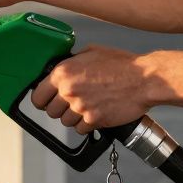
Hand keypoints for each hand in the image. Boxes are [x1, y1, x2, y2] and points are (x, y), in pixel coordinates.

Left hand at [30, 45, 153, 133]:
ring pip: (65, 122)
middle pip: (50, 112)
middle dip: (59, 109)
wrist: (144, 80)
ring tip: (87, 107)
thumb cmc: (122, 65)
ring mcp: (81, 107)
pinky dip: (86, 125)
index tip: (46, 101)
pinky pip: (80, 129)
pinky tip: (95, 113)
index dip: (42, 99)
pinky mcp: (94, 120)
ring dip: (73, 117)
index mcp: (63, 73)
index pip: (37, 96)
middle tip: (71, 103)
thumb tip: (62, 68)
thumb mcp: (91, 52)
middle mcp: (68, 91)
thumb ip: (72, 62)